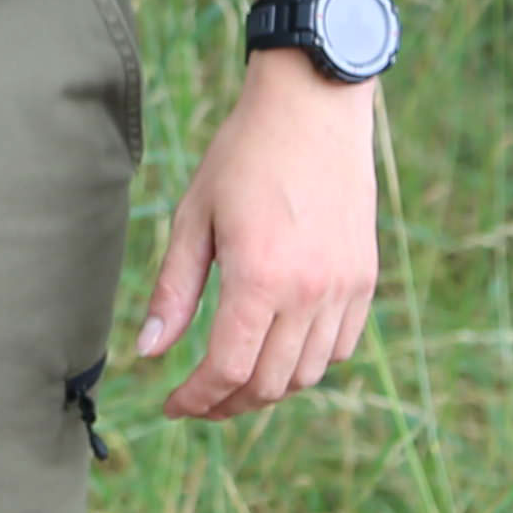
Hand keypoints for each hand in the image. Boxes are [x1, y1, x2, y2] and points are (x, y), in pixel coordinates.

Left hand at [134, 60, 377, 418]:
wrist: (313, 107)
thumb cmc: (244, 154)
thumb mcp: (195, 216)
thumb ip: (173, 290)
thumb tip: (147, 352)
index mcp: (259, 277)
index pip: (227, 370)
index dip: (196, 399)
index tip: (172, 405)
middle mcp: (308, 292)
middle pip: (268, 384)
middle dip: (227, 404)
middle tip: (198, 400)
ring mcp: (344, 288)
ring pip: (307, 374)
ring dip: (267, 388)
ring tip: (235, 379)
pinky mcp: (364, 279)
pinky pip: (340, 347)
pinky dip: (308, 363)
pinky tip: (279, 349)